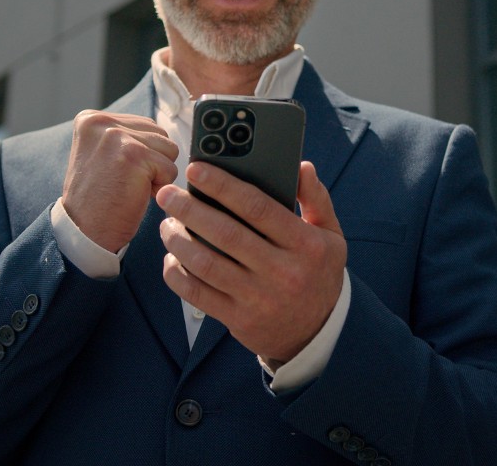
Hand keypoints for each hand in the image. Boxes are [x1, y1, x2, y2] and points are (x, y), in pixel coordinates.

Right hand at [60, 110, 177, 252]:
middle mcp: (100, 122)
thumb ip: (125, 135)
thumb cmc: (99, 198)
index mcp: (90, 119)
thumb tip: (164, 130)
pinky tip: (134, 194)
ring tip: (129, 185)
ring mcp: (116, 136)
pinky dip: (159, 187)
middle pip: (159, 133)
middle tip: (124, 181)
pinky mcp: (134, 155)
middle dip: (152, 161)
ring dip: (157, 173)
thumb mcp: (102, 154)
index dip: (142, 153)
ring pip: (168, 149)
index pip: (144, 125)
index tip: (117, 171)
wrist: (84, 231)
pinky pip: (170, 168)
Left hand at [156, 161, 346, 363]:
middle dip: (190, 209)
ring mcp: (259, 298)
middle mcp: (282, 271)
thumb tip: (301, 166)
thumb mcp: (330, 234)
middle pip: (226, 234)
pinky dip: (177, 275)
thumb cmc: (319, 272)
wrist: (317, 331)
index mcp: (305, 244)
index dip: (223, 186)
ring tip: (166, 223)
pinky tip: (171, 258)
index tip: (196, 170)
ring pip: (207, 264)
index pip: (258, 207)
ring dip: (179, 241)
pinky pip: (198, 294)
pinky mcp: (239, 319)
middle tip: (167, 193)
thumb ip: (316, 199)